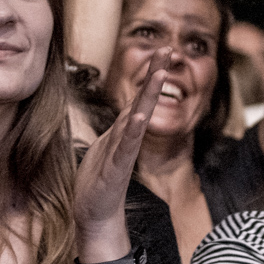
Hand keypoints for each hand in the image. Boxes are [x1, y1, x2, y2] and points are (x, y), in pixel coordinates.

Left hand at [73, 48, 168, 240]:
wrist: (94, 214)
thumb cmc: (99, 180)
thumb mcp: (107, 145)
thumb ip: (120, 128)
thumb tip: (131, 112)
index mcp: (124, 131)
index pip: (139, 97)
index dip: (150, 74)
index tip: (161, 50)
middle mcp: (127, 138)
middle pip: (144, 100)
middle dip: (155, 74)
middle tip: (168, 49)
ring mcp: (123, 152)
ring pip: (137, 118)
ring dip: (148, 95)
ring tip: (159, 72)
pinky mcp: (116, 168)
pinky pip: (126, 146)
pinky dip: (133, 131)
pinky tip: (140, 116)